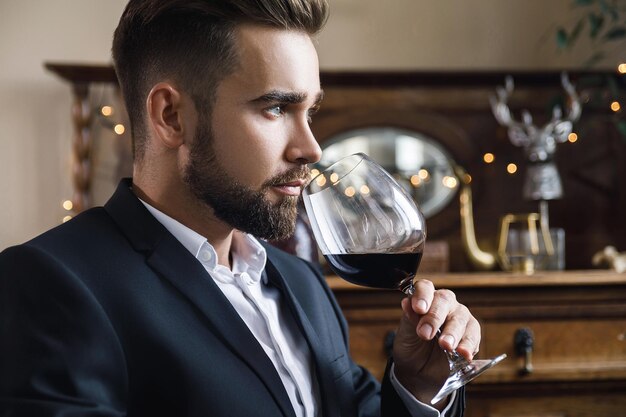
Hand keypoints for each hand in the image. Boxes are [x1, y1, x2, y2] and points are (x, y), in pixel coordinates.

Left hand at [392, 279, 480, 405]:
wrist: (418, 370)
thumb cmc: (411, 345)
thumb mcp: (406, 333)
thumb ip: (409, 318)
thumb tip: (407, 303)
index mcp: (426, 298)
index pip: (425, 288)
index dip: (422, 295)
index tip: (418, 309)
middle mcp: (444, 304)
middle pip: (444, 301)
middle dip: (435, 317)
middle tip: (426, 334)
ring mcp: (459, 317)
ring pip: (461, 318)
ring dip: (453, 333)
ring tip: (446, 346)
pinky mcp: (471, 334)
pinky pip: (473, 336)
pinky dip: (468, 345)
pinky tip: (463, 353)